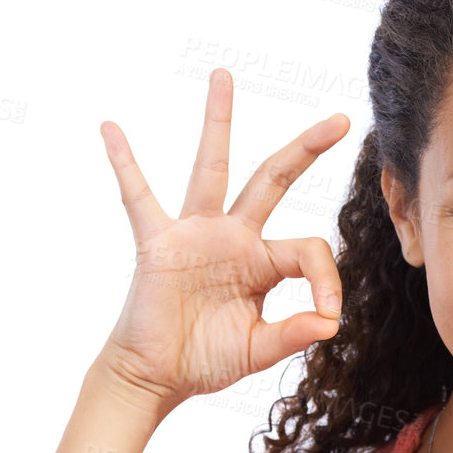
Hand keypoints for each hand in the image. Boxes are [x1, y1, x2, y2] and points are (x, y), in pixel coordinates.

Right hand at [94, 68, 349, 414]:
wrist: (157, 377)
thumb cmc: (206, 360)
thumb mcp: (257, 349)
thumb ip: (292, 334)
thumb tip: (329, 324)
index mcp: (264, 263)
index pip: (309, 249)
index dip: (327, 279)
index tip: (329, 315)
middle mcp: (233, 238)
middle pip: (273, 180)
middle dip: (306, 149)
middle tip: (340, 119)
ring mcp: (195, 234)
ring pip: (212, 168)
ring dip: (219, 122)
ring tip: (224, 76)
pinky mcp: (158, 244)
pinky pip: (139, 198)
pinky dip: (124, 164)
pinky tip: (111, 129)